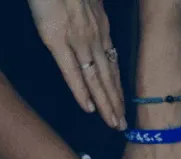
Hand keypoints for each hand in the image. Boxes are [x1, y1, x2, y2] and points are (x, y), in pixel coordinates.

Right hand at [28, 0, 124, 129]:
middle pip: (108, 76)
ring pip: (95, 78)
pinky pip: (71, 72)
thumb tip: (95, 14)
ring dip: (105, 103)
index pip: (112, 63)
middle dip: (116, 102)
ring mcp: (77, 40)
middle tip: (123, 125)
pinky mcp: (57, 41)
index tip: (123, 103)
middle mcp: (94, 37)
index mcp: (100, 27)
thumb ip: (93, 11)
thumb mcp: (90, 0)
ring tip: (114, 123)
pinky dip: (81, 91)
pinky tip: (89, 108)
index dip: (117, 85)